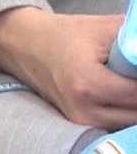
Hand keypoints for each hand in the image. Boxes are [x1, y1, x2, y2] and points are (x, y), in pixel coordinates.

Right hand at [0, 7, 136, 128]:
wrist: (25, 46)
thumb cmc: (67, 34)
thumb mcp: (108, 28)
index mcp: (89, 85)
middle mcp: (84, 110)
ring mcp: (81, 122)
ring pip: (131, 124)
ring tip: (132, 84)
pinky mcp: (80, 125)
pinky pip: (119, 124)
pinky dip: (130, 112)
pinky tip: (129, 97)